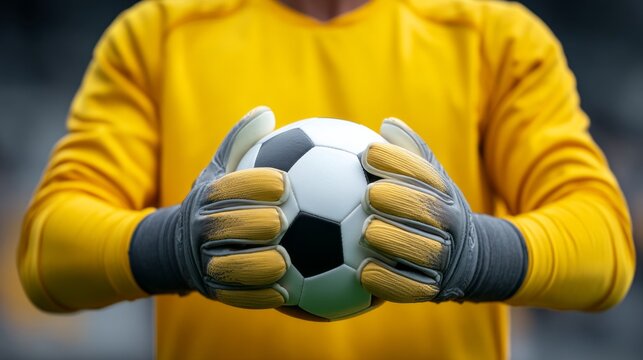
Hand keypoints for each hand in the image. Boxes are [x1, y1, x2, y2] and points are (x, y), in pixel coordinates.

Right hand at [130, 106, 292, 307]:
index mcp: (206, 197)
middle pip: (223, 227)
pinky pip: (235, 296)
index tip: (285, 182)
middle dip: (253, 223)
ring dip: (256, 265)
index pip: (226, 188)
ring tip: (285, 261)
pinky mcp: (213, 290)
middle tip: (284, 221)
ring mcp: (205, 261)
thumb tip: (266, 111)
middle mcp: (200, 229)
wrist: (180, 246)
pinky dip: (258, 296)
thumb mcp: (219, 170)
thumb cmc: (214, 202)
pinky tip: (287, 293)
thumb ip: (241, 142)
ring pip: (227, 266)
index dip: (254, 184)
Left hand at [358, 118, 527, 301]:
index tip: (367, 153)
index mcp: (446, 193)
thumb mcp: (430, 180)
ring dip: (395, 239)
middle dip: (400, 199)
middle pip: (429, 211)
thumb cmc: (432, 210)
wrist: (468, 258)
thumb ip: (409, 154)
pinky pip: (413, 288)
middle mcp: (450, 224)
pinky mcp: (433, 288)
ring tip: (367, 231)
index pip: (425, 172)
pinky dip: (389, 281)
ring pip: (424, 250)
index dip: (397, 161)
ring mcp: (444, 258)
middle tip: (368, 194)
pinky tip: (363, 272)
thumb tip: (388, 123)